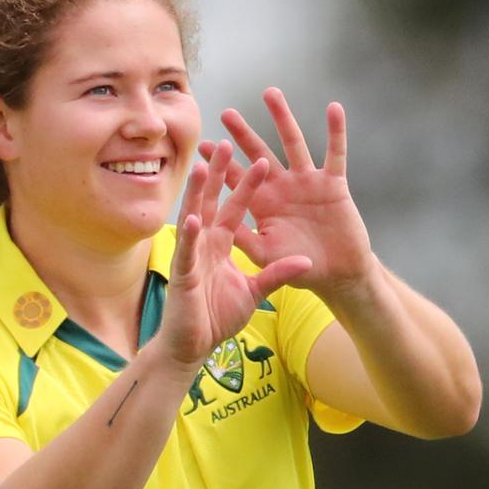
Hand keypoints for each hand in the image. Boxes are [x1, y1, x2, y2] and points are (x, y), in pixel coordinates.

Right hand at [159, 141, 312, 368]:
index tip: (260, 161)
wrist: (193, 345)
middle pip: (213, 201)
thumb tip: (305, 261)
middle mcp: (204, 243)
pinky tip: (192, 218)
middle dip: (219, 174)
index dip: (247, 186)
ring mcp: (191, 256)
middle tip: (227, 143)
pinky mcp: (182, 275)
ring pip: (194, 217)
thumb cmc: (217, 317)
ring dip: (197, 193)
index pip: (236, 207)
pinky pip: (186, 252)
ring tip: (202, 166)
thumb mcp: (256, 292)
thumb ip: (278, 274)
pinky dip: (189, 236)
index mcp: (220, 244)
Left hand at [197, 87, 374, 297]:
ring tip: (270, 93)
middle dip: (243, 134)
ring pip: (293, 143)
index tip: (203, 147)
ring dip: (282, 118)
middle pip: (260, 153)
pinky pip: (335, 153)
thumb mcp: (265, 254)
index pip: (237, 179)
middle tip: (227, 114)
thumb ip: (243, 240)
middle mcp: (282, 186)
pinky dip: (336, 132)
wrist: (338, 274)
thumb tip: (215, 223)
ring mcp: (308, 182)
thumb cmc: (299, 268)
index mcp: (263, 203)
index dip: (221, 165)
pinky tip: (334, 109)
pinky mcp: (333, 183)